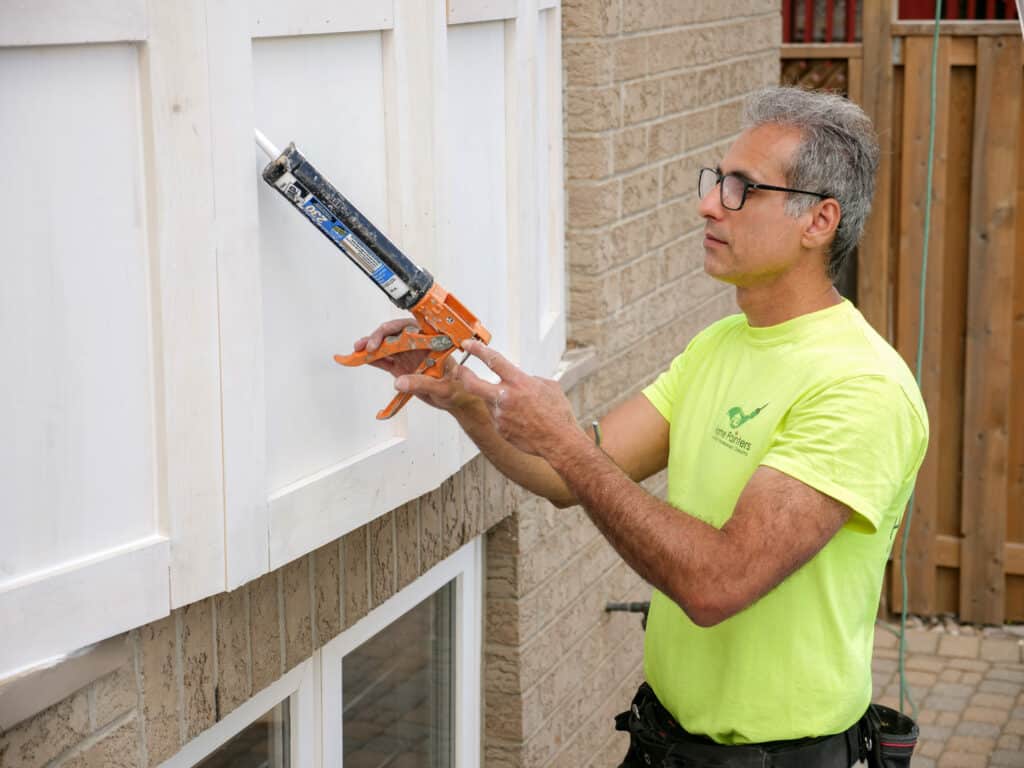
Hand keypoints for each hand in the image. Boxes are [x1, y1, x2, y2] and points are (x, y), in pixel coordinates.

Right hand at [353, 319, 468, 411]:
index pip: (410, 327)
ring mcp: (408, 355)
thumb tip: (399, 381)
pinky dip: (372, 360)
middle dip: (377, 337)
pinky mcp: (401, 367)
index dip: (393, 329)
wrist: (457, 399)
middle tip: (366, 346)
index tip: (382, 338)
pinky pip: (384, 360)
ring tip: (357, 351)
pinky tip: (360, 359)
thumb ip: (421, 383)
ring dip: (371, 347)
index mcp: (431, 342)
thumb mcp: (441, 387)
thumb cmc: (456, 388)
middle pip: (394, 334)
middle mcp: (417, 345)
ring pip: (386, 346)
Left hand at [457, 339, 577, 456]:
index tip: (468, 344)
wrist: (559, 440)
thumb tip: (521, 378)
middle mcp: (506, 397)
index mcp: (519, 382)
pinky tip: (521, 421)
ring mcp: (500, 415)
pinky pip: (497, 417)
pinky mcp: (500, 429)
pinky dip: (505, 416)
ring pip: (489, 401)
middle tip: (459, 370)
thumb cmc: (557, 413)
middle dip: (463, 375)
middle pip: (473, 384)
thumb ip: (529, 379)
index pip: (493, 360)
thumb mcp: (548, 386)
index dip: (477, 350)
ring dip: (497, 400)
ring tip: (520, 409)